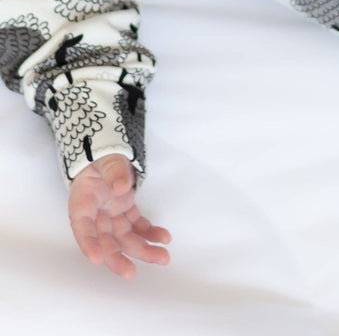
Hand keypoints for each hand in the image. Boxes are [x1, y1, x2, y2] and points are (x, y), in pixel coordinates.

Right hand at [68, 153, 171, 280]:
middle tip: (131, 274)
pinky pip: (138, 226)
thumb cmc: (101, 158)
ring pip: (125, 238)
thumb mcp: (106, 159)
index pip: (82, 227)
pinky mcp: (126, 212)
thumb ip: (112, 171)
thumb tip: (120, 188)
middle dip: (118, 258)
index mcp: (84, 202)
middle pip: (104, 240)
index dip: (88, 244)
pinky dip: (151, 233)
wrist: (108, 154)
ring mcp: (112, 215)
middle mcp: (96, 214)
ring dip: (142, 249)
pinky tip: (164, 238)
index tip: (97, 259)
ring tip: (162, 258)